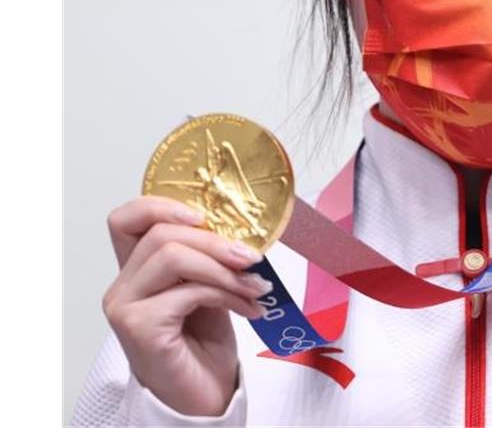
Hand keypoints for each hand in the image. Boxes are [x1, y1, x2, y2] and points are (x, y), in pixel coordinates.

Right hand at [102, 196, 270, 415]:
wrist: (203, 398)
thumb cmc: (204, 346)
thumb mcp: (210, 289)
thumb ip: (209, 259)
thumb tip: (240, 228)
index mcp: (137, 271)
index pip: (127, 219)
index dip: (161, 205)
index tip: (206, 215)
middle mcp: (123, 286)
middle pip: (161, 234)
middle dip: (216, 241)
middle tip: (253, 259)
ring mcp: (125, 307)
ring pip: (173, 257)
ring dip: (225, 270)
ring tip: (257, 288)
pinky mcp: (138, 327)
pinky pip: (188, 291)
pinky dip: (226, 294)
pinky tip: (248, 309)